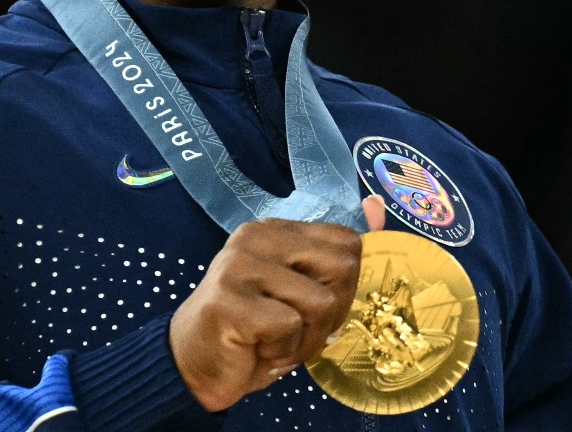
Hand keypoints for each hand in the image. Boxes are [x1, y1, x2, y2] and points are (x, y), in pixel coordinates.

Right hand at [169, 196, 386, 412]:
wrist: (194, 366)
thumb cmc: (253, 332)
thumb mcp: (299, 291)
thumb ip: (334, 256)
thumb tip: (378, 205)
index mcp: (275, 230)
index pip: (347, 243)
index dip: (344, 287)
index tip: (314, 311)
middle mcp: (256, 236)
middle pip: (343, 268)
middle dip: (332, 315)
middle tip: (297, 332)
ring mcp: (239, 265)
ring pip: (320, 302)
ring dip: (307, 341)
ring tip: (275, 344)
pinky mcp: (229, 299)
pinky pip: (289, 326)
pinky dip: (282, 352)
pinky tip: (257, 350)